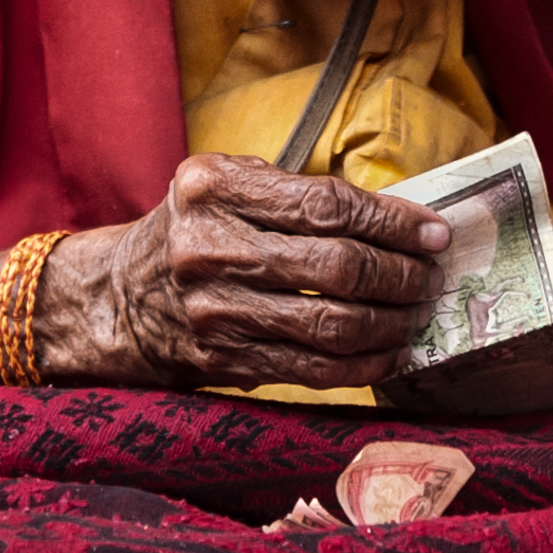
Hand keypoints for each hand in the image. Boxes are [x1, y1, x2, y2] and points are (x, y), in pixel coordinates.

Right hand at [108, 154, 450, 390]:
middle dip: (402, 274)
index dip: (393, 222)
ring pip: (333, 324)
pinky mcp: (223, 360)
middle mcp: (210, 248)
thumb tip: (400, 218)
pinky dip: (364, 364)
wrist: (118, 296)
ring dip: (392, 322)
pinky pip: (314, 369)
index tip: (434, 233)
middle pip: (338, 267)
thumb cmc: (196, 228)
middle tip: (432, 276)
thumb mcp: (227, 184)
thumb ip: (298, 192)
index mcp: (214, 187)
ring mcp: (215, 310)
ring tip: (417, 312)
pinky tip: (389, 351)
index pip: (328, 205)